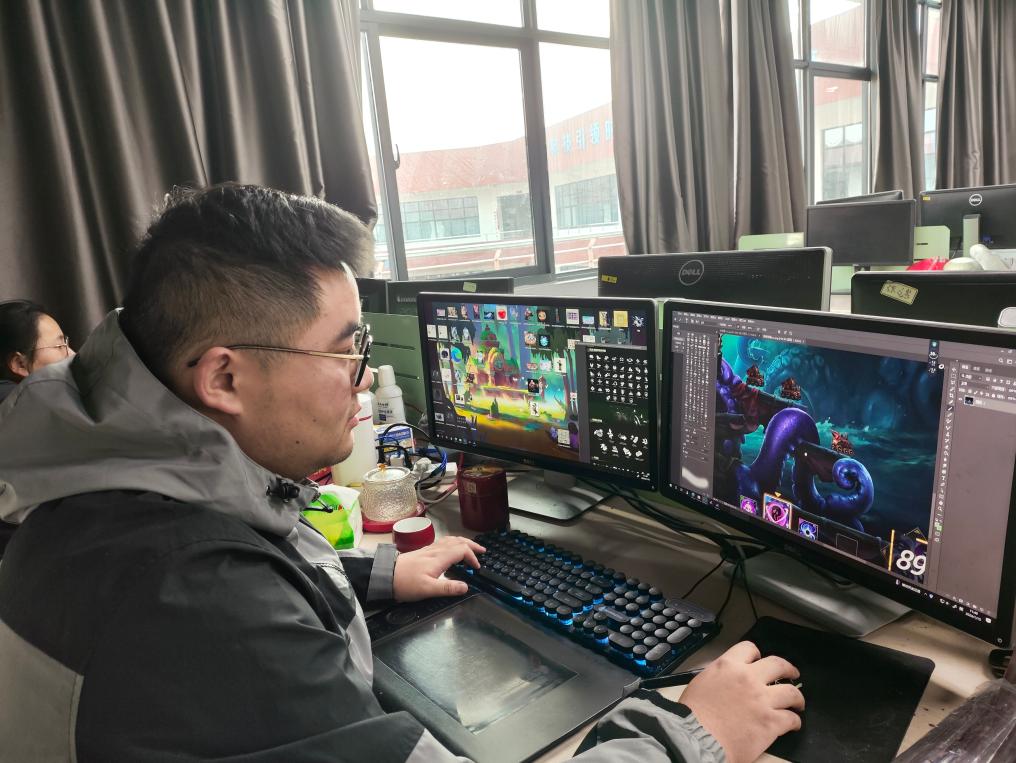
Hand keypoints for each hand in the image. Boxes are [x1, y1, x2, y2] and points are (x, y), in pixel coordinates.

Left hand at [393, 536, 485, 601]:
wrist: (385, 575)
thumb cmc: (405, 583)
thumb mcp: (428, 590)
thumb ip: (448, 588)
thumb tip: (466, 587)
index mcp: (439, 557)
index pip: (462, 550)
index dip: (472, 557)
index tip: (476, 569)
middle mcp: (435, 550)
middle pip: (458, 541)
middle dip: (471, 545)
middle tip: (482, 551)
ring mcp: (429, 549)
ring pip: (450, 540)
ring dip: (463, 542)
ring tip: (470, 548)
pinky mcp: (423, 551)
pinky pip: (443, 542)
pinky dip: (453, 543)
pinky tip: (451, 550)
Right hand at [680, 641, 803, 762]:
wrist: (696, 737)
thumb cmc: (692, 715)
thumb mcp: (700, 683)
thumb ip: (718, 677)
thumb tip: (725, 682)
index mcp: (728, 666)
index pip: (749, 649)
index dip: (757, 654)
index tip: (760, 660)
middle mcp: (748, 678)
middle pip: (778, 665)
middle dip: (788, 669)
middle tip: (792, 674)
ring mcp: (762, 700)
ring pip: (791, 692)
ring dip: (797, 698)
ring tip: (798, 703)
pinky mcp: (771, 722)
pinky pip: (791, 719)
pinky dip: (795, 722)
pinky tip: (793, 724)